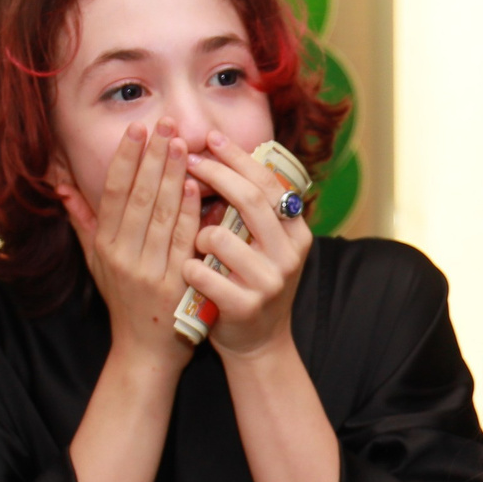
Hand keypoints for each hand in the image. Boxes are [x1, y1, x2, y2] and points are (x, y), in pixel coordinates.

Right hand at [55, 124, 201, 375]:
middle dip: (152, 157)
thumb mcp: (96, 262)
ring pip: (161, 214)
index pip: (114, 193)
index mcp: (105, 246)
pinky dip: (190, 212)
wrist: (145, 353)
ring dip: (172, 176)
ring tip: (182, 143)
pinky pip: (184, 241)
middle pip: (138, 197)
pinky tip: (197, 187)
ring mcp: (149, 271)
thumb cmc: (123, 302)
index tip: (136, 129)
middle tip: (164, 122)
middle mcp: (123, 256)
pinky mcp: (176, 285)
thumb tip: (61, 183)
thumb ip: (82, 220)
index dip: (125, 159)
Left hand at [186, 140, 312, 358]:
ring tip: (195, 242)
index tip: (211, 138)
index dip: (238, 157)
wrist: (259, 343)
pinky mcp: (246, 306)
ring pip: (221, 237)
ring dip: (198, 233)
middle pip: (250, 200)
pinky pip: (203, 274)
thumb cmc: (250, 283)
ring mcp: (270, 281)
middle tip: (186, 160)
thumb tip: (222, 153)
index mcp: (296, 233)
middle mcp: (289, 254)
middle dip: (214, 175)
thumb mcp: (264, 244)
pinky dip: (189, 268)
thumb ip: (251, 209)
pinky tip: (187, 271)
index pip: (268, 183)